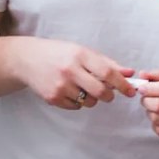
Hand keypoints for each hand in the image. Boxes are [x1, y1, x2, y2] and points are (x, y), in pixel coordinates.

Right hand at [8, 37, 137, 109]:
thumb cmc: (59, 53)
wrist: (27, 59)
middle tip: (107, 93)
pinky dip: (77, 102)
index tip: (131, 91)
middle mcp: (69, 70)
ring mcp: (60, 86)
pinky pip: (75, 107)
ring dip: (91, 98)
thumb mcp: (82, 51)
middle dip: (108, 96)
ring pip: (89, 102)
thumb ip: (107, 63)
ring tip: (81, 87)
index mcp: (80, 55)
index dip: (122, 84)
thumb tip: (129, 73)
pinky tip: (69, 90)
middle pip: (100, 92)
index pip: (107, 73)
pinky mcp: (52, 98)